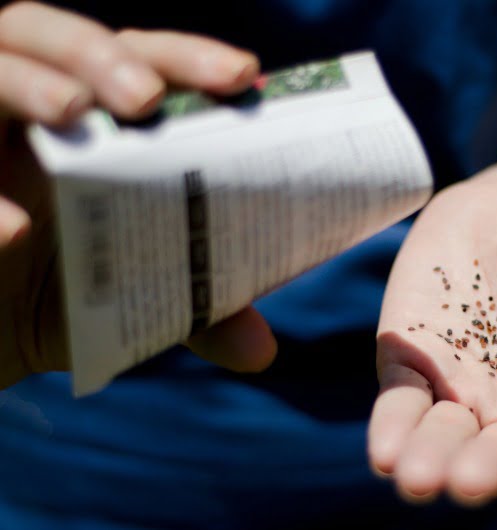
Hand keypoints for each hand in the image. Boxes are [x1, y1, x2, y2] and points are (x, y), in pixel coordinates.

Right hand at [0, 2, 275, 388]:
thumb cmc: (62, 294)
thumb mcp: (132, 301)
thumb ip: (196, 312)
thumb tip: (260, 349)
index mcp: (96, 126)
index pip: (141, 64)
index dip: (188, 59)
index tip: (244, 76)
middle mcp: (32, 113)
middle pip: (56, 38)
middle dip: (102, 55)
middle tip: (147, 96)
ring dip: (26, 79)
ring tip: (70, 109)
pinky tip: (9, 229)